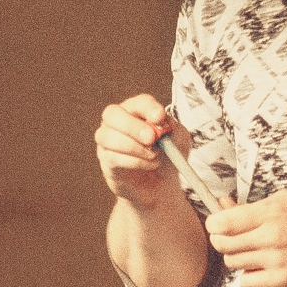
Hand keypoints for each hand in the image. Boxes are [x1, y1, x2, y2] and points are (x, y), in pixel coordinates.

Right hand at [94, 93, 183, 208]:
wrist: (162, 183)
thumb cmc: (168, 154)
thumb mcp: (179, 140)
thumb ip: (173, 129)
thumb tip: (162, 122)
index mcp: (137, 110)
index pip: (138, 102)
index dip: (148, 108)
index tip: (160, 117)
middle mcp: (117, 122)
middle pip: (112, 114)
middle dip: (132, 126)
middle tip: (151, 138)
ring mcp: (108, 141)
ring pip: (107, 136)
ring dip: (133, 146)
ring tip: (154, 154)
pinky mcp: (107, 162)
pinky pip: (112, 158)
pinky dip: (134, 161)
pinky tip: (151, 164)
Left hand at [206, 190, 286, 286]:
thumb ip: (252, 206)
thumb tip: (221, 205)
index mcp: (272, 211)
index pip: (223, 222)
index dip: (214, 225)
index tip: (217, 226)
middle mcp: (273, 235)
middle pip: (223, 244)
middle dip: (222, 242)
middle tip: (234, 240)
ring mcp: (278, 259)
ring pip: (233, 263)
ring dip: (238, 259)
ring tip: (255, 252)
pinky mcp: (285, 280)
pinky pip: (248, 282)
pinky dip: (251, 276)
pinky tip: (264, 267)